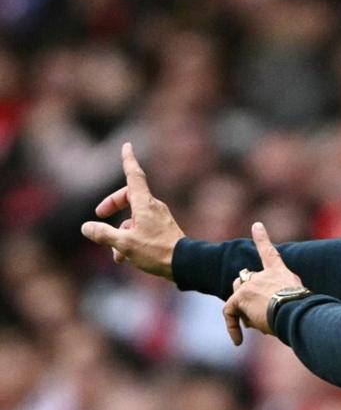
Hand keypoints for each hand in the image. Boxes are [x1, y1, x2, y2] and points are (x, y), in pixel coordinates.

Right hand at [81, 142, 184, 279]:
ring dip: (119, 233)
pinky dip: (130, 239)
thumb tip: (86, 227)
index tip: (127, 145)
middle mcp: (153, 207)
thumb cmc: (156, 251)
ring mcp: (159, 218)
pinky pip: (141, 228)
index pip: (134, 176)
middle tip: (99, 214)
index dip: (128, 160)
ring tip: (116, 254)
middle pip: (128, 196)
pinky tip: (124, 258)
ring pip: (133, 218)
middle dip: (112, 204)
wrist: (185, 263)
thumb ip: (103, 234)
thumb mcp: (124, 243)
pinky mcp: (162, 230)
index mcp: (145, 203)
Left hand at [223, 222, 302, 345]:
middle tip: (256, 314)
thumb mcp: (299, 299)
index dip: (262, 237)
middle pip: (244, 279)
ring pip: (237, 297)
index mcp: (279, 272)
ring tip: (259, 325)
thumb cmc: (302, 309)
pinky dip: (232, 327)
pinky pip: (229, 312)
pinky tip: (237, 341)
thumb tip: (276, 312)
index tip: (257, 225)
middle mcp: (262, 274)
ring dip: (244, 312)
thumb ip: (286, 299)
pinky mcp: (240, 297)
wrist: (295, 311)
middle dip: (245, 295)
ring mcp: (250, 284)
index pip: (269, 252)